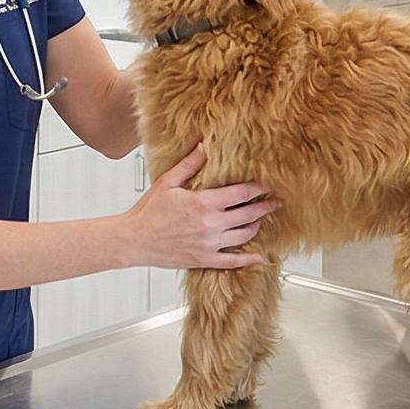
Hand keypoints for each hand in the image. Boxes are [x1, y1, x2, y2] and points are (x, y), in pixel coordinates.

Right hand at [126, 144, 274, 270]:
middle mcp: (210, 224)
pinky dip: (248, 259)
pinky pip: (233, 261)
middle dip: (265, 207)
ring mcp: (210, 244)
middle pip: (249, 214)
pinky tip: (258, 257)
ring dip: (256, 226)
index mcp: (203, 203)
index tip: (266, 185)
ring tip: (260, 220)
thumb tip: (204, 147)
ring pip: (244, 235)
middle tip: (274, 202)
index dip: (257, 188)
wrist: (134, 239)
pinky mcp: (205, 259)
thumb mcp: (168, 182)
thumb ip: (189, 164)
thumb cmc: (148, 212)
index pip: (240, 193)